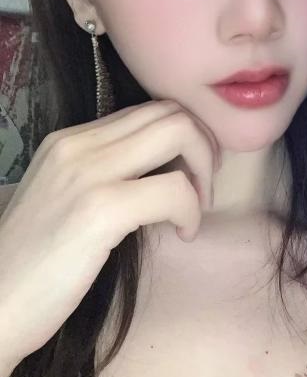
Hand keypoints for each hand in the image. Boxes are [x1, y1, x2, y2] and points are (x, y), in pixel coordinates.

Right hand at [0, 99, 220, 368]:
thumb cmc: (33, 266)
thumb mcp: (64, 200)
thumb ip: (104, 174)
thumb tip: (161, 172)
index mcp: (68, 140)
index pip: (147, 109)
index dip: (184, 135)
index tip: (191, 171)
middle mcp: (77, 144)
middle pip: (169, 112)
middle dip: (203, 146)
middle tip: (202, 188)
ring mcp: (87, 173)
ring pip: (179, 134)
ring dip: (203, 173)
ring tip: (193, 211)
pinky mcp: (100, 210)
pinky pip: (174, 190)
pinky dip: (191, 210)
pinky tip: (182, 234)